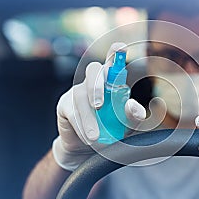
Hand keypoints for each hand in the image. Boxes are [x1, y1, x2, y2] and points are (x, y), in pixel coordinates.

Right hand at [53, 43, 145, 170]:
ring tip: (95, 138)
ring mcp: (77, 91)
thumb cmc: (110, 132)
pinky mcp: (65, 104)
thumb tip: (133, 105)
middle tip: (100, 105)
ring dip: (89, 118)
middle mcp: (94, 82)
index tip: (121, 47)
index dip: (116, 53)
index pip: (114, 62)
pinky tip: (87, 137)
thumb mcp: (126, 126)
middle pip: (93, 70)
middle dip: (97, 85)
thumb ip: (133, 116)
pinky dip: (81, 126)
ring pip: (81, 96)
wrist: (87, 150)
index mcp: (112, 82)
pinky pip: (72, 111)